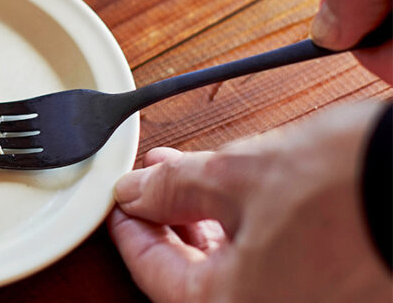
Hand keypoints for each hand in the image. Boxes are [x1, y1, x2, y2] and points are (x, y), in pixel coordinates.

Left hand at [107, 101, 389, 302]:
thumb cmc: (346, 187)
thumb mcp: (235, 175)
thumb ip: (172, 188)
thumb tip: (136, 192)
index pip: (155, 275)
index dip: (129, 229)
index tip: (118, 202)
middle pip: (194, 277)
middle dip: (168, 220)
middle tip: (152, 183)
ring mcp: (309, 302)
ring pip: (235, 269)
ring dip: (204, 219)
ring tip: (191, 176)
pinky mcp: (338, 288)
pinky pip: (274, 265)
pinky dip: (247, 229)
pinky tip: (239, 192)